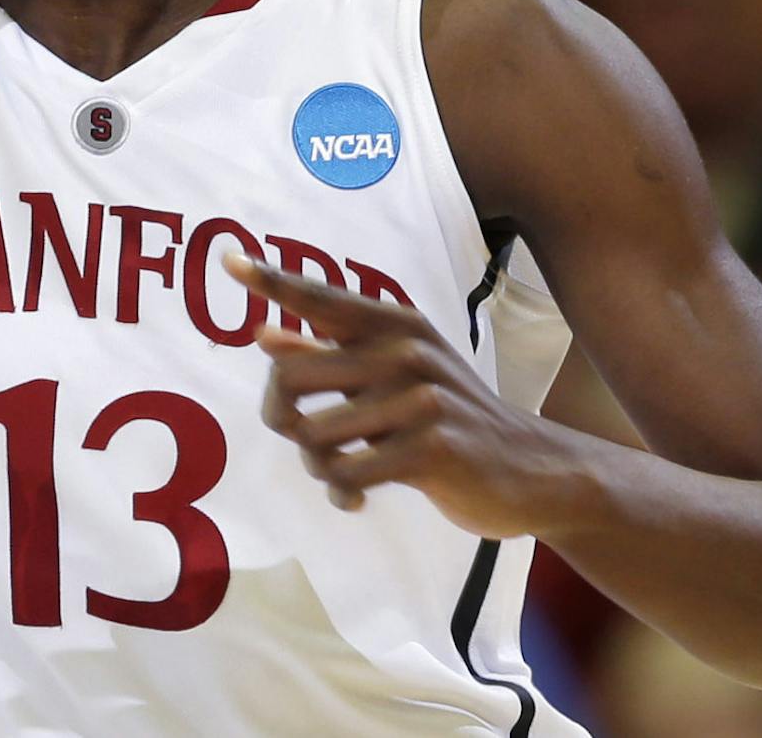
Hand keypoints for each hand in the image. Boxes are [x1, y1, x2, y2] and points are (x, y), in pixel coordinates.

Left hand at [224, 251, 576, 538]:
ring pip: (313, 435)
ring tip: (340, 475)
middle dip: (280, 419)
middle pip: (290, 377)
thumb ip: (333, 355)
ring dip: (316, 466)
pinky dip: (340, 492)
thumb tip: (263, 334)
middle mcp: (405, 351)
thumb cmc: (447, 420)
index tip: (230, 262)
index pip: (321, 298)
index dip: (272, 281)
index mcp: (395, 325)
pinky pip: (345, 474)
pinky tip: (355, 499)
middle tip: (303, 442)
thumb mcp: (395, 376)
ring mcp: (420, 398)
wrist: (531, 470)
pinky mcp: (431, 447)